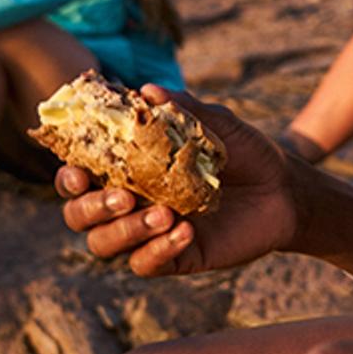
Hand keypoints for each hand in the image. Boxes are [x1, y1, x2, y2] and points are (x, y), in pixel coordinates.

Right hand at [57, 86, 299, 277]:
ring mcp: (148, 231)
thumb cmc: (243, 151)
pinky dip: (158, 249)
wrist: (283, 188)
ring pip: (103, 243)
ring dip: (123, 231)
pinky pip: (145, 264)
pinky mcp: (174, 255)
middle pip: (78, 215)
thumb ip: (183, 108)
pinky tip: (186, 231)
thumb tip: (147, 89)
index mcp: (128, 166)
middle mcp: (128, 201)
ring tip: (164, 213)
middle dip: (89, 207)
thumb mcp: (217, 124)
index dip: (69, 174)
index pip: (80, 174)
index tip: (77, 170)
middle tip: (123, 197)